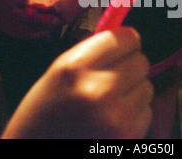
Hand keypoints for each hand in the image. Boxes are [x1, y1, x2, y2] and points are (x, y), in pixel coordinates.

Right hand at [1, 27, 152, 138]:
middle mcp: (98, 90)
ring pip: (147, 87)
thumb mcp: (58, 71)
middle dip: (130, 66)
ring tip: (108, 102)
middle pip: (142, 61)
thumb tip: (127, 35)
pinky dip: (134, 115)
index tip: (121, 47)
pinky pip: (146, 112)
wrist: (34, 151)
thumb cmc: (44, 112)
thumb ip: (92, 50)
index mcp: (76, 67)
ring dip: (133, 92)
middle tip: (112, 77)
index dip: (125, 42)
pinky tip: (111, 120)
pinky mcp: (126, 137)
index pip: (125, 38)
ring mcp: (115, 117)